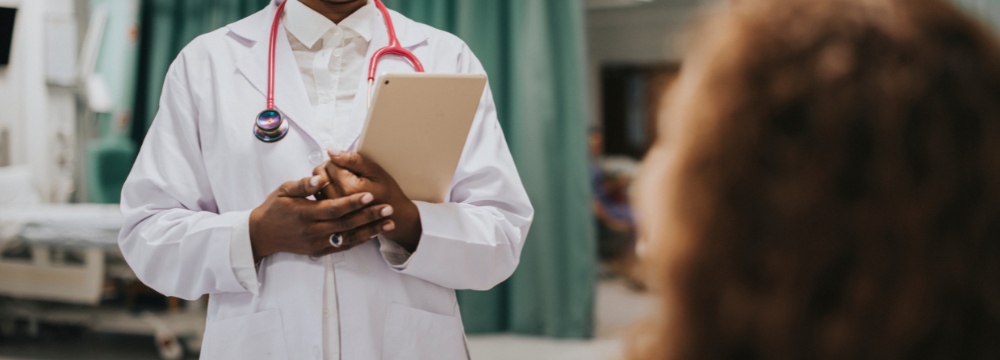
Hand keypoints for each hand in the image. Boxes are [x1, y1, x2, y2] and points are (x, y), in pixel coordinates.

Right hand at [249, 173, 395, 262]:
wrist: (262, 234)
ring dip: (371, 231)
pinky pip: (343, 247)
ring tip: (389, 223)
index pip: (333, 208)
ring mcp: (317, 243)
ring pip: (348, 238)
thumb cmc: (275, 208)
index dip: (353, 202)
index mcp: (304, 214)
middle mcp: (312, 231)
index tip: (370, 194)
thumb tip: (320, 179)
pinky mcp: (319, 251)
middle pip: (346, 224)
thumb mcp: (284, 190)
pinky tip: (374, 233)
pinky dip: (360, 241)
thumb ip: (303, 185)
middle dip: (369, 216)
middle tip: (389, 208)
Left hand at [318, 150, 422, 251]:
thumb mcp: (375, 171)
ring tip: (341, 182)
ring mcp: (333, 211)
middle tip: (343, 171)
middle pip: (319, 174)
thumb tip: (331, 151)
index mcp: (348, 187)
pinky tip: (336, 193)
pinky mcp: (332, 217)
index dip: (337, 160)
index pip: (329, 164)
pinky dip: (323, 193)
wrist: (394, 217)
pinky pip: (318, 200)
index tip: (347, 164)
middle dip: (328, 169)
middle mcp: (337, 200)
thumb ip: (352, 160)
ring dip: (324, 181)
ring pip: (316, 187)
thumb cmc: (387, 192)